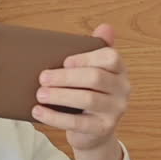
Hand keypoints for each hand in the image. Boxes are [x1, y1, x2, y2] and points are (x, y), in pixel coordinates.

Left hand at [33, 24, 129, 152]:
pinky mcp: (103, 129)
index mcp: (119, 71)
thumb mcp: (91, 72)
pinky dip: (54, 117)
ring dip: (60, 95)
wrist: (93, 132)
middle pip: (95, 78)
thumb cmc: (87, 95)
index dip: (86, 58)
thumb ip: (94, 50)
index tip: (64, 61)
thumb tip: (105, 27)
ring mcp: (115, 110)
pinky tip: (38, 111)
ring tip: (39, 94)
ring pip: (87, 99)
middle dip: (65, 77)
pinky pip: (77, 123)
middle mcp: (122, 89)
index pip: (110, 58)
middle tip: (42, 78)